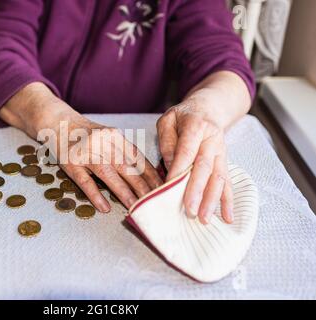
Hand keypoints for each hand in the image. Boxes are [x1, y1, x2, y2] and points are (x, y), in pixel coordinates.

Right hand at [45, 116, 162, 211]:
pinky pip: (84, 181)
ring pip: (108, 174)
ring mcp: (85, 153)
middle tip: (155, 203)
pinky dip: (95, 195)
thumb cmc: (87, 134)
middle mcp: (102, 142)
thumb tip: (147, 175)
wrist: (58, 122)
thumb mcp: (108, 137)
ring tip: (135, 207)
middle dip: (143, 187)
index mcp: (115, 136)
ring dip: (124, 193)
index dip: (152, 175)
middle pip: (126, 167)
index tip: (163, 190)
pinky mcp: (70, 163)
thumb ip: (124, 153)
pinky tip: (104, 207)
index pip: (138, 158)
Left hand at [157, 99, 232, 223]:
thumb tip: (170, 167)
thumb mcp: (168, 119)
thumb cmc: (184, 115)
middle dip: (197, 190)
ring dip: (212, 200)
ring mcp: (221, 152)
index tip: (169, 187)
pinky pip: (228, 182)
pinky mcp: (224, 162)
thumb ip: (167, 141)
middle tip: (189, 210)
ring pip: (219, 177)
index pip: (186, 151)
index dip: (179, 169)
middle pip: (205, 167)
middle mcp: (212, 140)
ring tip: (205, 219)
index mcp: (196, 126)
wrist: (210, 107)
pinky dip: (228, 200)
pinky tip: (227, 217)